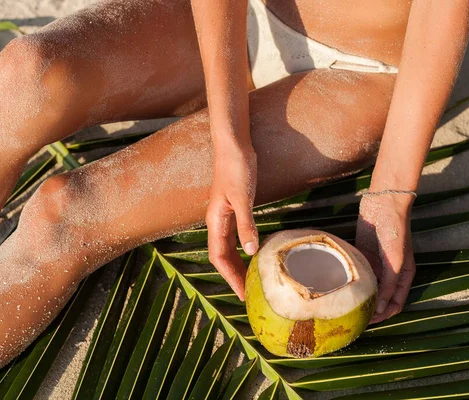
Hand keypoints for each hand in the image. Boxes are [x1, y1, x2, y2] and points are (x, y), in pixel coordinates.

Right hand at [206, 144, 257, 300]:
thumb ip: (246, 224)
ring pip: (228, 247)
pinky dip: (243, 249)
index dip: (229, 277)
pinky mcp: (234, 209)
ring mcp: (225, 215)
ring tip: (251, 280)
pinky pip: (236, 236)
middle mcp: (217, 221)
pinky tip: (254, 254)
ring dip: (238, 264)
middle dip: (233, 275)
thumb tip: (251, 251)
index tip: (241, 294)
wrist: (234, 145)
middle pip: (222, 256)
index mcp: (215, 220)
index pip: (218, 257)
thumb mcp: (243, 197)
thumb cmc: (235, 168)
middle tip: (248, 294)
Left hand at [355, 193, 415, 323]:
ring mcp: (376, 264)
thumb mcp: (395, 262)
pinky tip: (340, 288)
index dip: (384, 315)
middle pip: (380, 298)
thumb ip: (388, 286)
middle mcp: (390, 273)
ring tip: (345, 306)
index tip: (369, 323)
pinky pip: (358, 272)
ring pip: (368, 287)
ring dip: (359, 296)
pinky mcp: (363, 254)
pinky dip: (352, 281)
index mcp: (403, 277)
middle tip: (353, 318)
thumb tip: (381, 309)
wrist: (384, 204)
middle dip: (370, 309)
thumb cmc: (395, 232)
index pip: (395, 304)